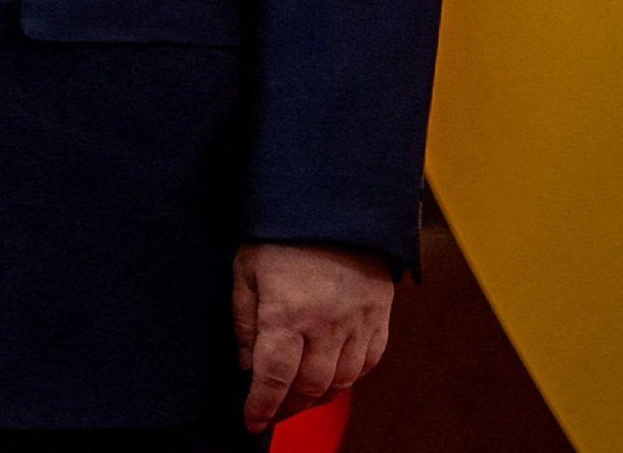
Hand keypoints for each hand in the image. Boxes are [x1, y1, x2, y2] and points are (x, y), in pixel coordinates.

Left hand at [236, 240, 393, 430]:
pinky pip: (368, 362)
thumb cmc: (283, 232)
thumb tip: (246, 364)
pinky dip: (350, 378)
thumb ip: (244, 318)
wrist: (336, 202)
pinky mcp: (379, 316)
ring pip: (340, 381)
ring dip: (318, 397)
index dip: (262, 405)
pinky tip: (333, 378)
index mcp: (287, 312)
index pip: (274, 376)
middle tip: (273, 411)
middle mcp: (326, 324)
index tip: (252, 420)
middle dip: (287, 406)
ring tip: (299, 398)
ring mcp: (357, 322)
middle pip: (309, 386)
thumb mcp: (246, 267)